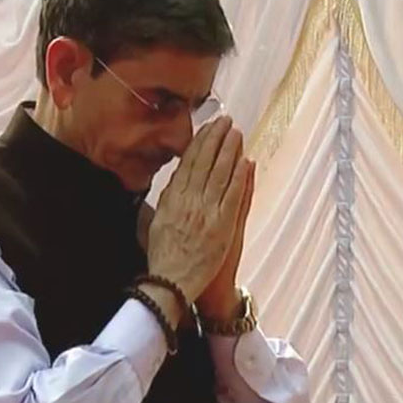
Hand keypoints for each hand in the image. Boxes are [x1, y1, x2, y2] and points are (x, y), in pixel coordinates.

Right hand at [145, 116, 247, 307]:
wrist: (171, 282)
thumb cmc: (163, 257)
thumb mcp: (156, 222)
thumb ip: (165, 201)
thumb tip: (172, 184)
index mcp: (171, 199)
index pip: (187, 163)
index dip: (199, 143)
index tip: (207, 127)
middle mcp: (188, 201)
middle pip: (204, 162)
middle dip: (215, 139)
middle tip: (225, 120)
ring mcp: (205, 212)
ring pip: (219, 174)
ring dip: (229, 151)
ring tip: (237, 132)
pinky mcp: (221, 226)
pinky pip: (232, 195)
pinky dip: (239, 177)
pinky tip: (246, 161)